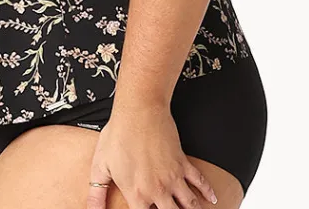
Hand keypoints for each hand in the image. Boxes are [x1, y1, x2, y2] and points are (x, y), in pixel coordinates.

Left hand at [86, 103, 217, 208]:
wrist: (139, 110)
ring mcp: (173, 177)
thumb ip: (96, 194)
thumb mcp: (101, 166)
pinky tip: (212, 200)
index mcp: (136, 194)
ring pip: (190, 205)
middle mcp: (158, 190)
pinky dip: (208, 192)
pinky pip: (200, 181)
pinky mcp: (182, 162)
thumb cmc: (118, 134)